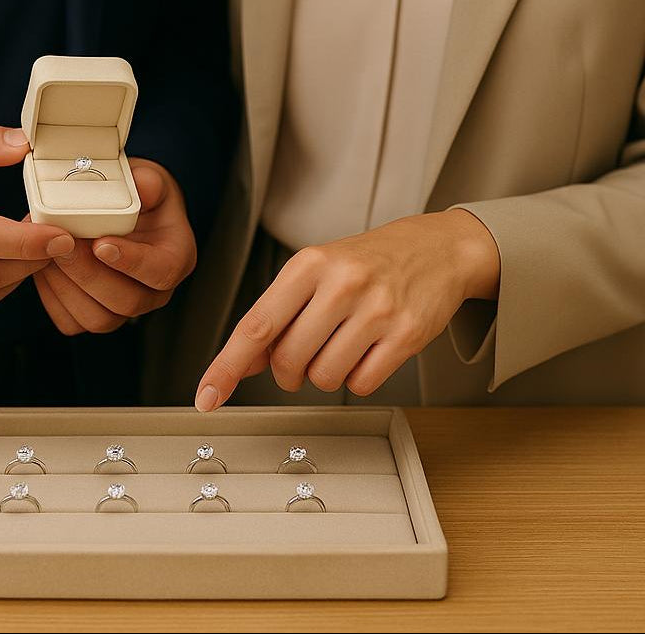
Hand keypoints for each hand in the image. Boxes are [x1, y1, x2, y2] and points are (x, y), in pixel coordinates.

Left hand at [34, 158, 196, 333]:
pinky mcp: (94, 314)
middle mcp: (153, 291)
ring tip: (48, 254)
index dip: (131, 262)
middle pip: (128, 302)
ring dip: (68, 287)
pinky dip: (53, 297)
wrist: (120, 212)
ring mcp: (124, 308)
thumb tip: (143, 187)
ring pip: (98, 319)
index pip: (162, 272)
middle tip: (64, 245)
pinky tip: (44, 267)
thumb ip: (148, 183)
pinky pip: (72, 322)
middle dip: (89, 274)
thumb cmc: (137, 198)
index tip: (101, 244)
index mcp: (174, 258)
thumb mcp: (148, 180)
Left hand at [194, 209, 500, 410]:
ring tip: (340, 346)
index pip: (256, 327)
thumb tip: (242, 364)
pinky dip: (357, 378)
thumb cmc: (367, 262)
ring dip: (323, 375)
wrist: (437, 248)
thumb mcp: (314, 273)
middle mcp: (341, 284)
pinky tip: (366, 351)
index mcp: (308, 265)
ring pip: (323, 378)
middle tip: (303, 355)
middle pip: (288, 360)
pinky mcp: (407, 333)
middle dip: (287, 372)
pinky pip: (362, 383)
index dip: (226, 367)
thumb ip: (277, 315)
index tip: (207, 395)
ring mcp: (377, 309)